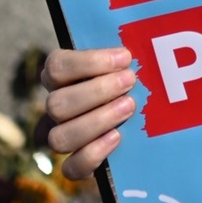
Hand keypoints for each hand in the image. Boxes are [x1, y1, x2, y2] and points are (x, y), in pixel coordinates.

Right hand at [39, 46, 135, 177]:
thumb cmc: (129, 77)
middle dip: (97, 92)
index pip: (56, 66)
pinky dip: (93, 154)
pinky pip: (71, 168)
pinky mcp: (76, 164)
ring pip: (59, 138)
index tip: (124, 57)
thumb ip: (124, 51)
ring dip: (96, 121)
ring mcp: (63, 137)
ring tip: (129, 106)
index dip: (89, 62)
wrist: (140, 117)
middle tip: (130, 81)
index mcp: (61, 78)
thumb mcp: (124, 60)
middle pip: (57, 104)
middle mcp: (56, 108)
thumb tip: (145, 34)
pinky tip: (117, 137)